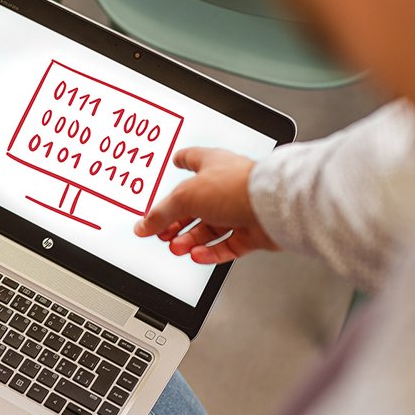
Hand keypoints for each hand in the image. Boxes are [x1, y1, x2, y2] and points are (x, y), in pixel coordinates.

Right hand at [134, 148, 277, 263]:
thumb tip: (142, 226)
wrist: (272, 206)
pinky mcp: (252, 232)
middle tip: (162, 231)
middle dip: (176, 220)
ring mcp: (240, 209)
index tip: (173, 160)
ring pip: (210, 228)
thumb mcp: (185, 197)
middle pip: (196, 204)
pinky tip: (197, 255)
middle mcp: (226, 186)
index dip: (181, 160)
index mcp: (212, 165)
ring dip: (190, 239)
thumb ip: (160, 214)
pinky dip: (210, 252)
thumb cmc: (236, 187)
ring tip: (176, 247)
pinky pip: (227, 245)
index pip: (193, 159)